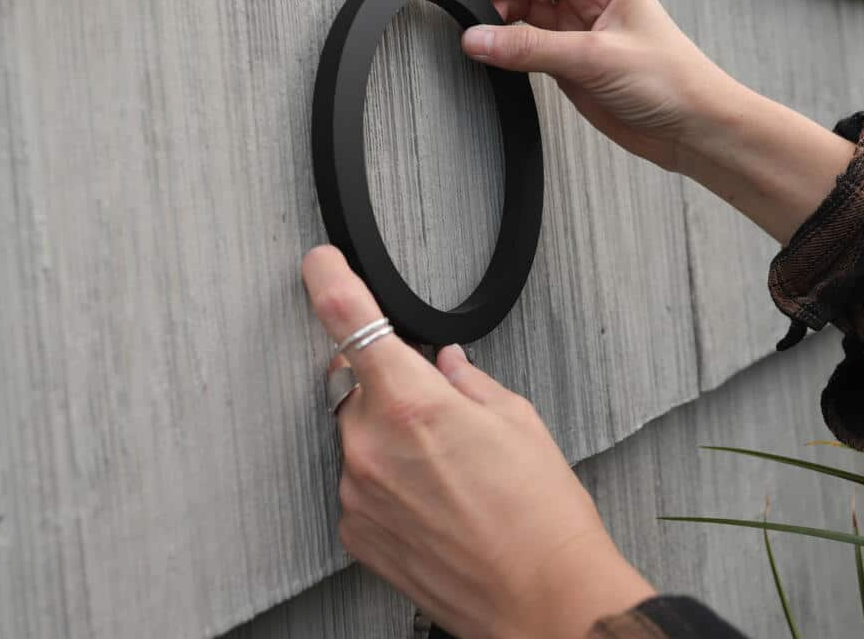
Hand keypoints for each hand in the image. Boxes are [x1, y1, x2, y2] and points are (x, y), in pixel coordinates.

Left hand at [303, 246, 653, 638]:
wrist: (542, 601)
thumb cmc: (541, 518)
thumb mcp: (518, 422)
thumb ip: (466, 382)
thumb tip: (443, 365)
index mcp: (412, 403)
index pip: (349, 319)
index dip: (329, 280)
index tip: (320, 263)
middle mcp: (371, 445)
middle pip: (358, 386)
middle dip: (391, 389)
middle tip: (443, 421)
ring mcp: (357, 492)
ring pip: (360, 438)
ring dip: (391, 441)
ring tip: (450, 477)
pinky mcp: (355, 533)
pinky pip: (360, 484)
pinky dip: (387, 483)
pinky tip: (434, 504)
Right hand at [455, 0, 734, 171]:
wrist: (694, 129)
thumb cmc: (670, 82)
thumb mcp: (595, 59)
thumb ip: (531, 49)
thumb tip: (478, 40)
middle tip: (455, 8)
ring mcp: (579, 30)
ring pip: (523, 14)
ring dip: (497, 24)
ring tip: (471, 39)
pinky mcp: (572, 61)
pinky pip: (528, 46)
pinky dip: (507, 50)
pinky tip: (490, 55)